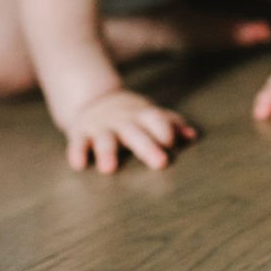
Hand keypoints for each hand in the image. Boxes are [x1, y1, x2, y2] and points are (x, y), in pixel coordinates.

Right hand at [63, 88, 197, 173]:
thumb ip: (171, 124)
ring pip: (104, 139)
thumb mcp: (151, 115)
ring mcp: (100, 127)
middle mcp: (122, 121)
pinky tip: (80, 165)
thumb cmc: (132, 116)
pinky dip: (77, 153)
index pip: (155, 118)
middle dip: (147, 147)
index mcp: (142, 116)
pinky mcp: (80, 134)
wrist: (94, 100)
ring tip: (109, 170)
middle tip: (161, 163)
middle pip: (135, 133)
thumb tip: (193, 136)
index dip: (164, 129)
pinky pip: (77, 143)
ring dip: (107, 152)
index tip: (172, 143)